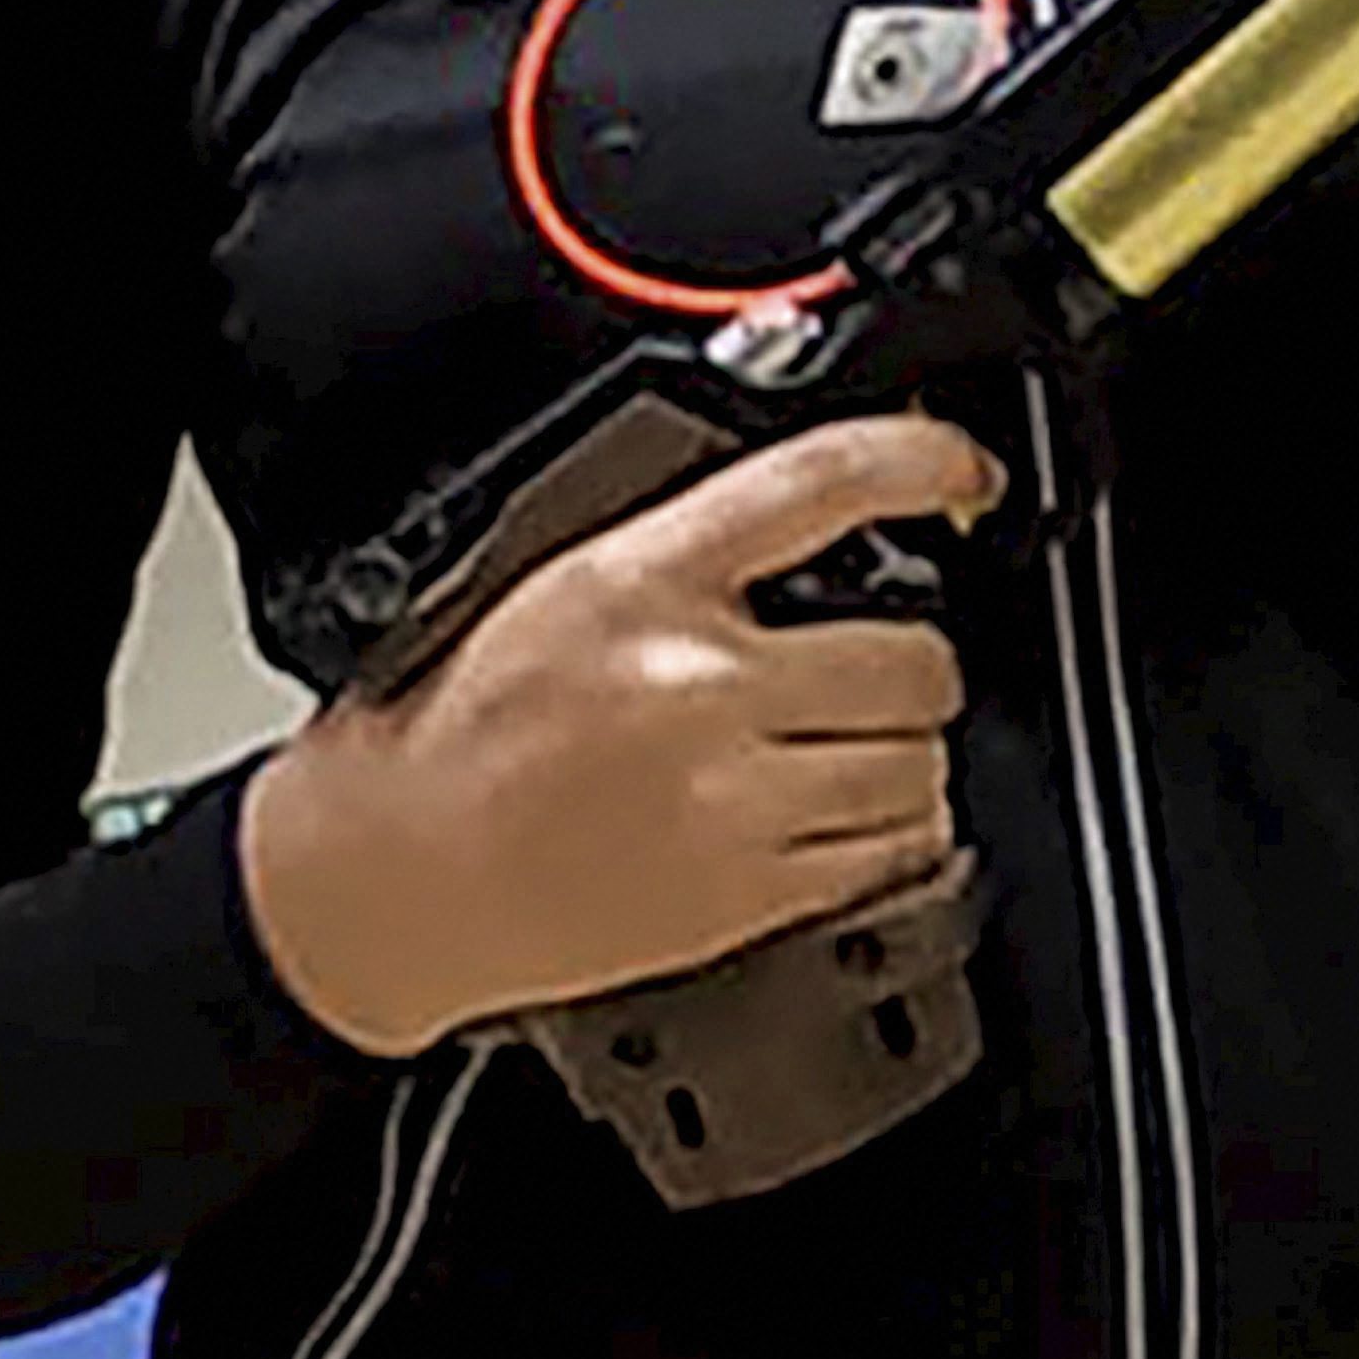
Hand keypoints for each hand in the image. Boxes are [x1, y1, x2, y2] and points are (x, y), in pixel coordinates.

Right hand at [236, 410, 1005, 1060]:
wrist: (395, 878)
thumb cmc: (449, 729)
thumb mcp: (552, 580)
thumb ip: (685, 542)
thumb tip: (814, 510)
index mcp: (639, 582)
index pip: (825, 483)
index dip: (927, 461)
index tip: (964, 471)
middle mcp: (698, 686)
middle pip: (916, 654)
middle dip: (912, 653)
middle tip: (872, 658)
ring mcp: (732, 800)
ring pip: (920, 759)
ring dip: (905, 748)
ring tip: (842, 745)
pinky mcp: (749, 897)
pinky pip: (897, 850)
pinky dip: (892, 831)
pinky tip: (835, 813)